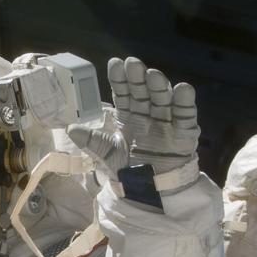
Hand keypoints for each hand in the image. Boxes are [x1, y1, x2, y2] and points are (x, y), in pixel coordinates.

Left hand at [67, 57, 199, 173]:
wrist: (149, 192)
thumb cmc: (129, 169)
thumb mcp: (107, 155)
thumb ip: (92, 141)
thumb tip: (70, 129)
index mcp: (129, 116)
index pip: (124, 94)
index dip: (120, 80)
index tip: (115, 64)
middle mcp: (148, 115)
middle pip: (143, 93)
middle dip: (138, 79)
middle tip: (134, 64)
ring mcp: (166, 122)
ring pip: (163, 100)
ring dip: (159, 87)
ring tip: (154, 75)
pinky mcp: (183, 134)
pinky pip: (185, 117)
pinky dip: (185, 104)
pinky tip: (183, 90)